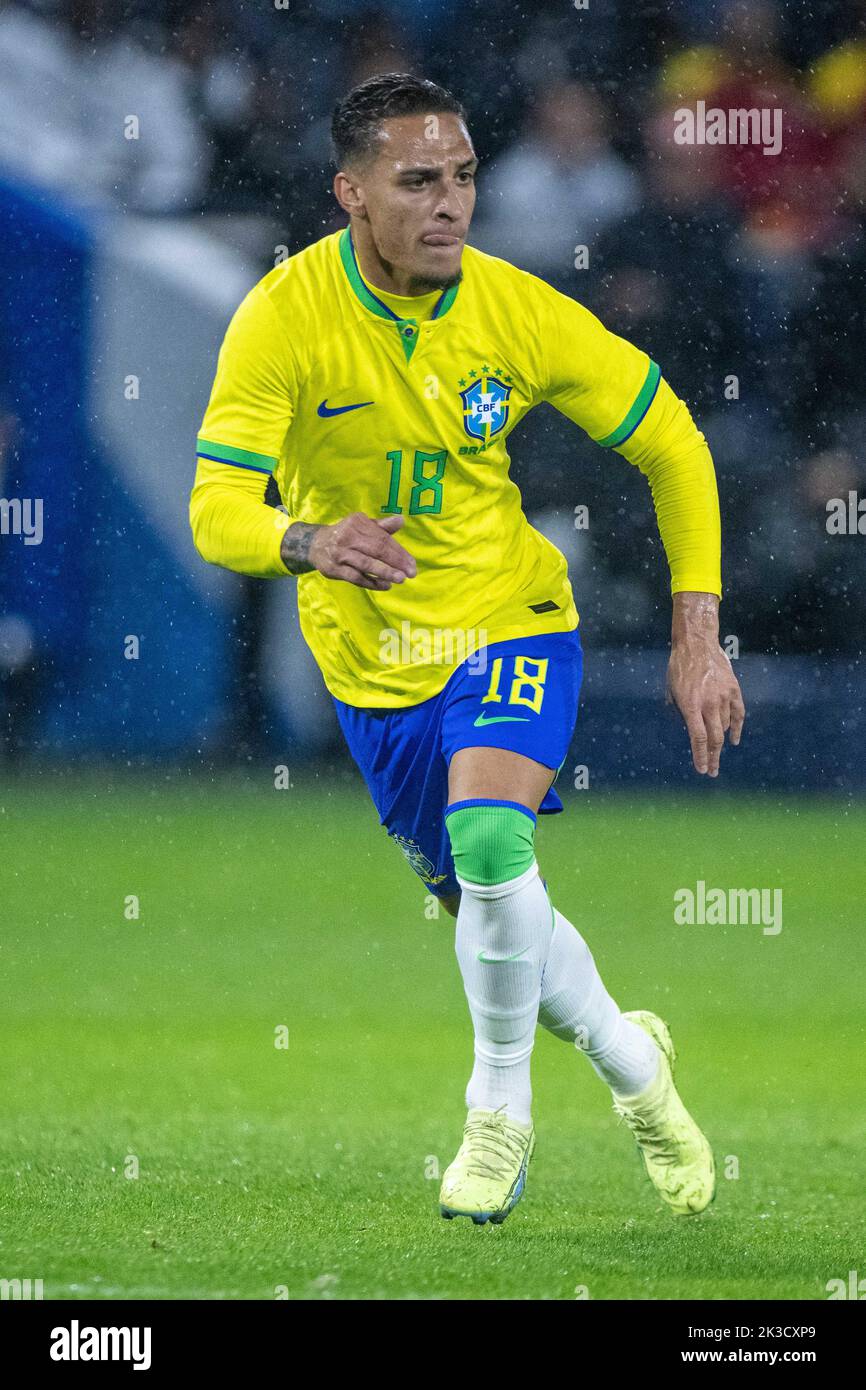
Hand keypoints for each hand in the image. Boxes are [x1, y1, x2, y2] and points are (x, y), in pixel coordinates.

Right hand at [306, 512, 415, 589]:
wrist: (315, 545)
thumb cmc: (346, 535)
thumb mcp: (362, 526)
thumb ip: (381, 526)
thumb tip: (401, 520)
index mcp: (357, 523)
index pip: (382, 538)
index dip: (399, 551)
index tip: (412, 563)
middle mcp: (348, 536)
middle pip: (376, 549)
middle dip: (396, 562)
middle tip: (411, 573)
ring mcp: (340, 553)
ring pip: (366, 564)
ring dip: (385, 572)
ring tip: (401, 579)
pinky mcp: (334, 569)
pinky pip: (356, 577)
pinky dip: (371, 582)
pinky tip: (385, 585)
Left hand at [666, 592, 744, 776]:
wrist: (697, 643)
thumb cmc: (679, 667)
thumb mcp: (671, 691)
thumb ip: (679, 711)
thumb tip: (688, 728)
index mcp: (691, 705)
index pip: (698, 738)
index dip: (700, 756)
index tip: (701, 769)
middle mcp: (709, 704)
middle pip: (714, 739)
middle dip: (712, 757)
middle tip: (711, 770)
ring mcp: (724, 697)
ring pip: (725, 727)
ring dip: (720, 742)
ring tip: (715, 753)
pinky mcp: (734, 690)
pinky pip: (738, 714)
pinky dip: (737, 729)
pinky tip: (734, 740)